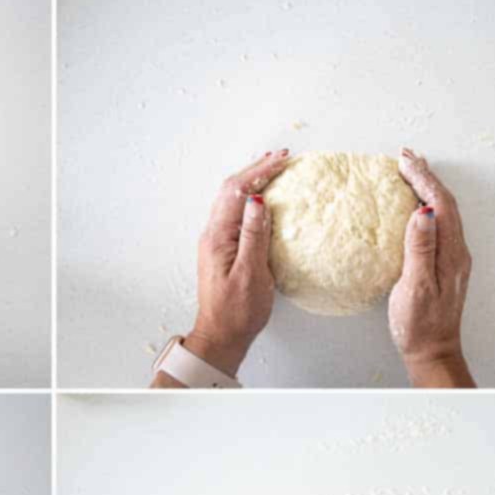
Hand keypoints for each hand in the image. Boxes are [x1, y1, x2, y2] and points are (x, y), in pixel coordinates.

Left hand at [175, 149, 291, 378]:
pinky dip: (250, 198)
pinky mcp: (223, 250)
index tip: (282, 160)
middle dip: (256, 170)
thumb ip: (254, 235)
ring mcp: (216, 242)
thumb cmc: (237, 312)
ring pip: (232, 200)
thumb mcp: (250, 273)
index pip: (236, 191)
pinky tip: (263, 198)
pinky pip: (236, 214)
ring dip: (252, 181)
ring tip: (274, 167)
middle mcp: (213, 235)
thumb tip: (258, 200)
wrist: (221, 337)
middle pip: (231, 190)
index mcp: (218, 237)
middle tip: (281, 157)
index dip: (259, 172)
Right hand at [388, 148, 474, 387]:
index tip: (404, 160)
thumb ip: (420, 248)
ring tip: (411, 173)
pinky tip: (416, 207)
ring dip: (428, 189)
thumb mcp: (416, 287)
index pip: (439, 204)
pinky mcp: (445, 265)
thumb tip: (421, 212)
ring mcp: (453, 258)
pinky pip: (439, 225)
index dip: (423, 178)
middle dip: (426, 176)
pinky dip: (428, 206)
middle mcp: (457, 251)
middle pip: (445, 202)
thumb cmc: (420, 325)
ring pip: (444, 212)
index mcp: (450, 252)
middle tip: (406, 157)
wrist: (433, 352)